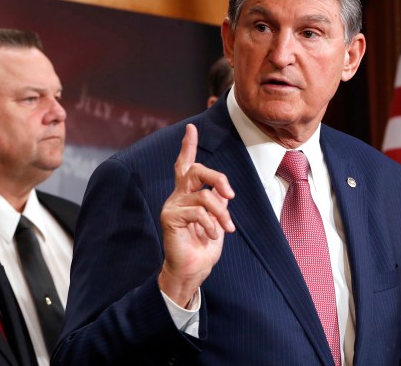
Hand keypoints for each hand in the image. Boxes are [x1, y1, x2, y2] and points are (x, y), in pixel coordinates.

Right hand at [158, 124, 234, 306]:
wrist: (191, 270)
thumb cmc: (203, 248)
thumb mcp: (217, 221)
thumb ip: (217, 203)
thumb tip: (222, 192)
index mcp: (188, 194)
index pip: (185, 165)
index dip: (188, 146)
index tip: (191, 128)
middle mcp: (178, 196)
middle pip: (195, 170)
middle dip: (217, 177)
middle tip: (230, 194)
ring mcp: (172, 205)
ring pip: (203, 194)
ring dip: (221, 213)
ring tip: (227, 229)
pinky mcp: (170, 217)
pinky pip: (198, 212)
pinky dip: (211, 224)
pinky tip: (211, 236)